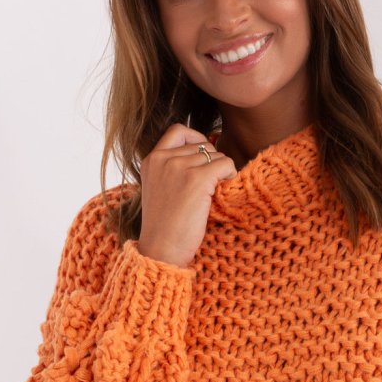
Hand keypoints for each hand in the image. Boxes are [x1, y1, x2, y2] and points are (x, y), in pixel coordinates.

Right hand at [136, 123, 236, 268]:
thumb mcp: (159, 189)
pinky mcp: (197, 179)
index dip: (196, 139)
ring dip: (220, 172)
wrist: (161, 250)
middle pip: (202, 144)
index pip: (179, 131)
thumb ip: (172, 168)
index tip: (203, 157)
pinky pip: (226, 164)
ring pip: (215, 154)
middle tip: (210, 186)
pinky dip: (230, 174)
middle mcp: (163, 158)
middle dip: (211, 162)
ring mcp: (179, 167)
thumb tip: (209, 147)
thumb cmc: (164, 227)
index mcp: (151, 160)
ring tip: (212, 193)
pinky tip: (223, 190)